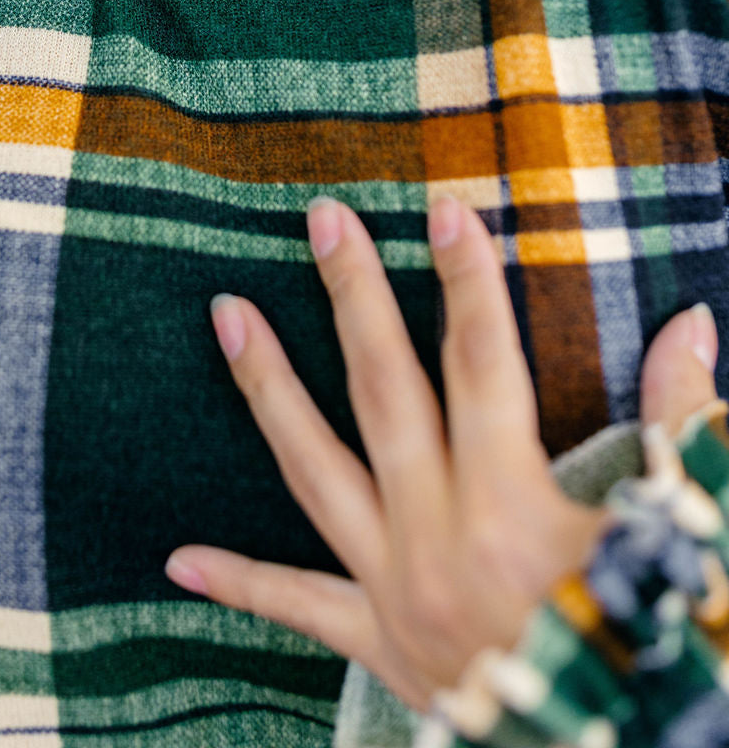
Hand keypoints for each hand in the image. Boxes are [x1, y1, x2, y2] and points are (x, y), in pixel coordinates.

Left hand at [165, 197, 721, 709]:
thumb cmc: (659, 642)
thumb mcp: (687, 529)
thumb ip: (683, 422)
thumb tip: (691, 322)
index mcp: (515, 510)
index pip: (482, 363)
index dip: (466, 280)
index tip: (442, 209)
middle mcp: (439, 540)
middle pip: (384, 392)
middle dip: (352, 297)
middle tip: (320, 218)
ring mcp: (397, 592)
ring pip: (316, 472)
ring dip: (269, 389)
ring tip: (227, 315)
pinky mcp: (381, 647)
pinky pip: (299, 608)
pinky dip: (241, 583)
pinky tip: (178, 561)